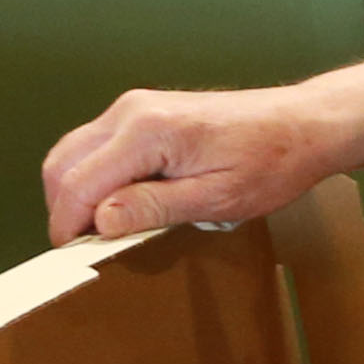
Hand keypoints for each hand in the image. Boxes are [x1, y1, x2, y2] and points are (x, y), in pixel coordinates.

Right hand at [41, 83, 351, 245]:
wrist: (301, 125)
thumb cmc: (270, 162)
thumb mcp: (217, 199)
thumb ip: (154, 208)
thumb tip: (99, 220)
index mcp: (147, 131)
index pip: (79, 181)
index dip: (67, 224)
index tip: (72, 256)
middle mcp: (131, 111)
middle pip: (63, 163)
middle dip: (64, 209)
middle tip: (84, 248)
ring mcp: (135, 107)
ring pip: (73, 152)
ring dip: (76, 192)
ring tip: (102, 231)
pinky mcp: (143, 112)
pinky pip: (97, 145)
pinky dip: (93, 176)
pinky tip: (118, 204)